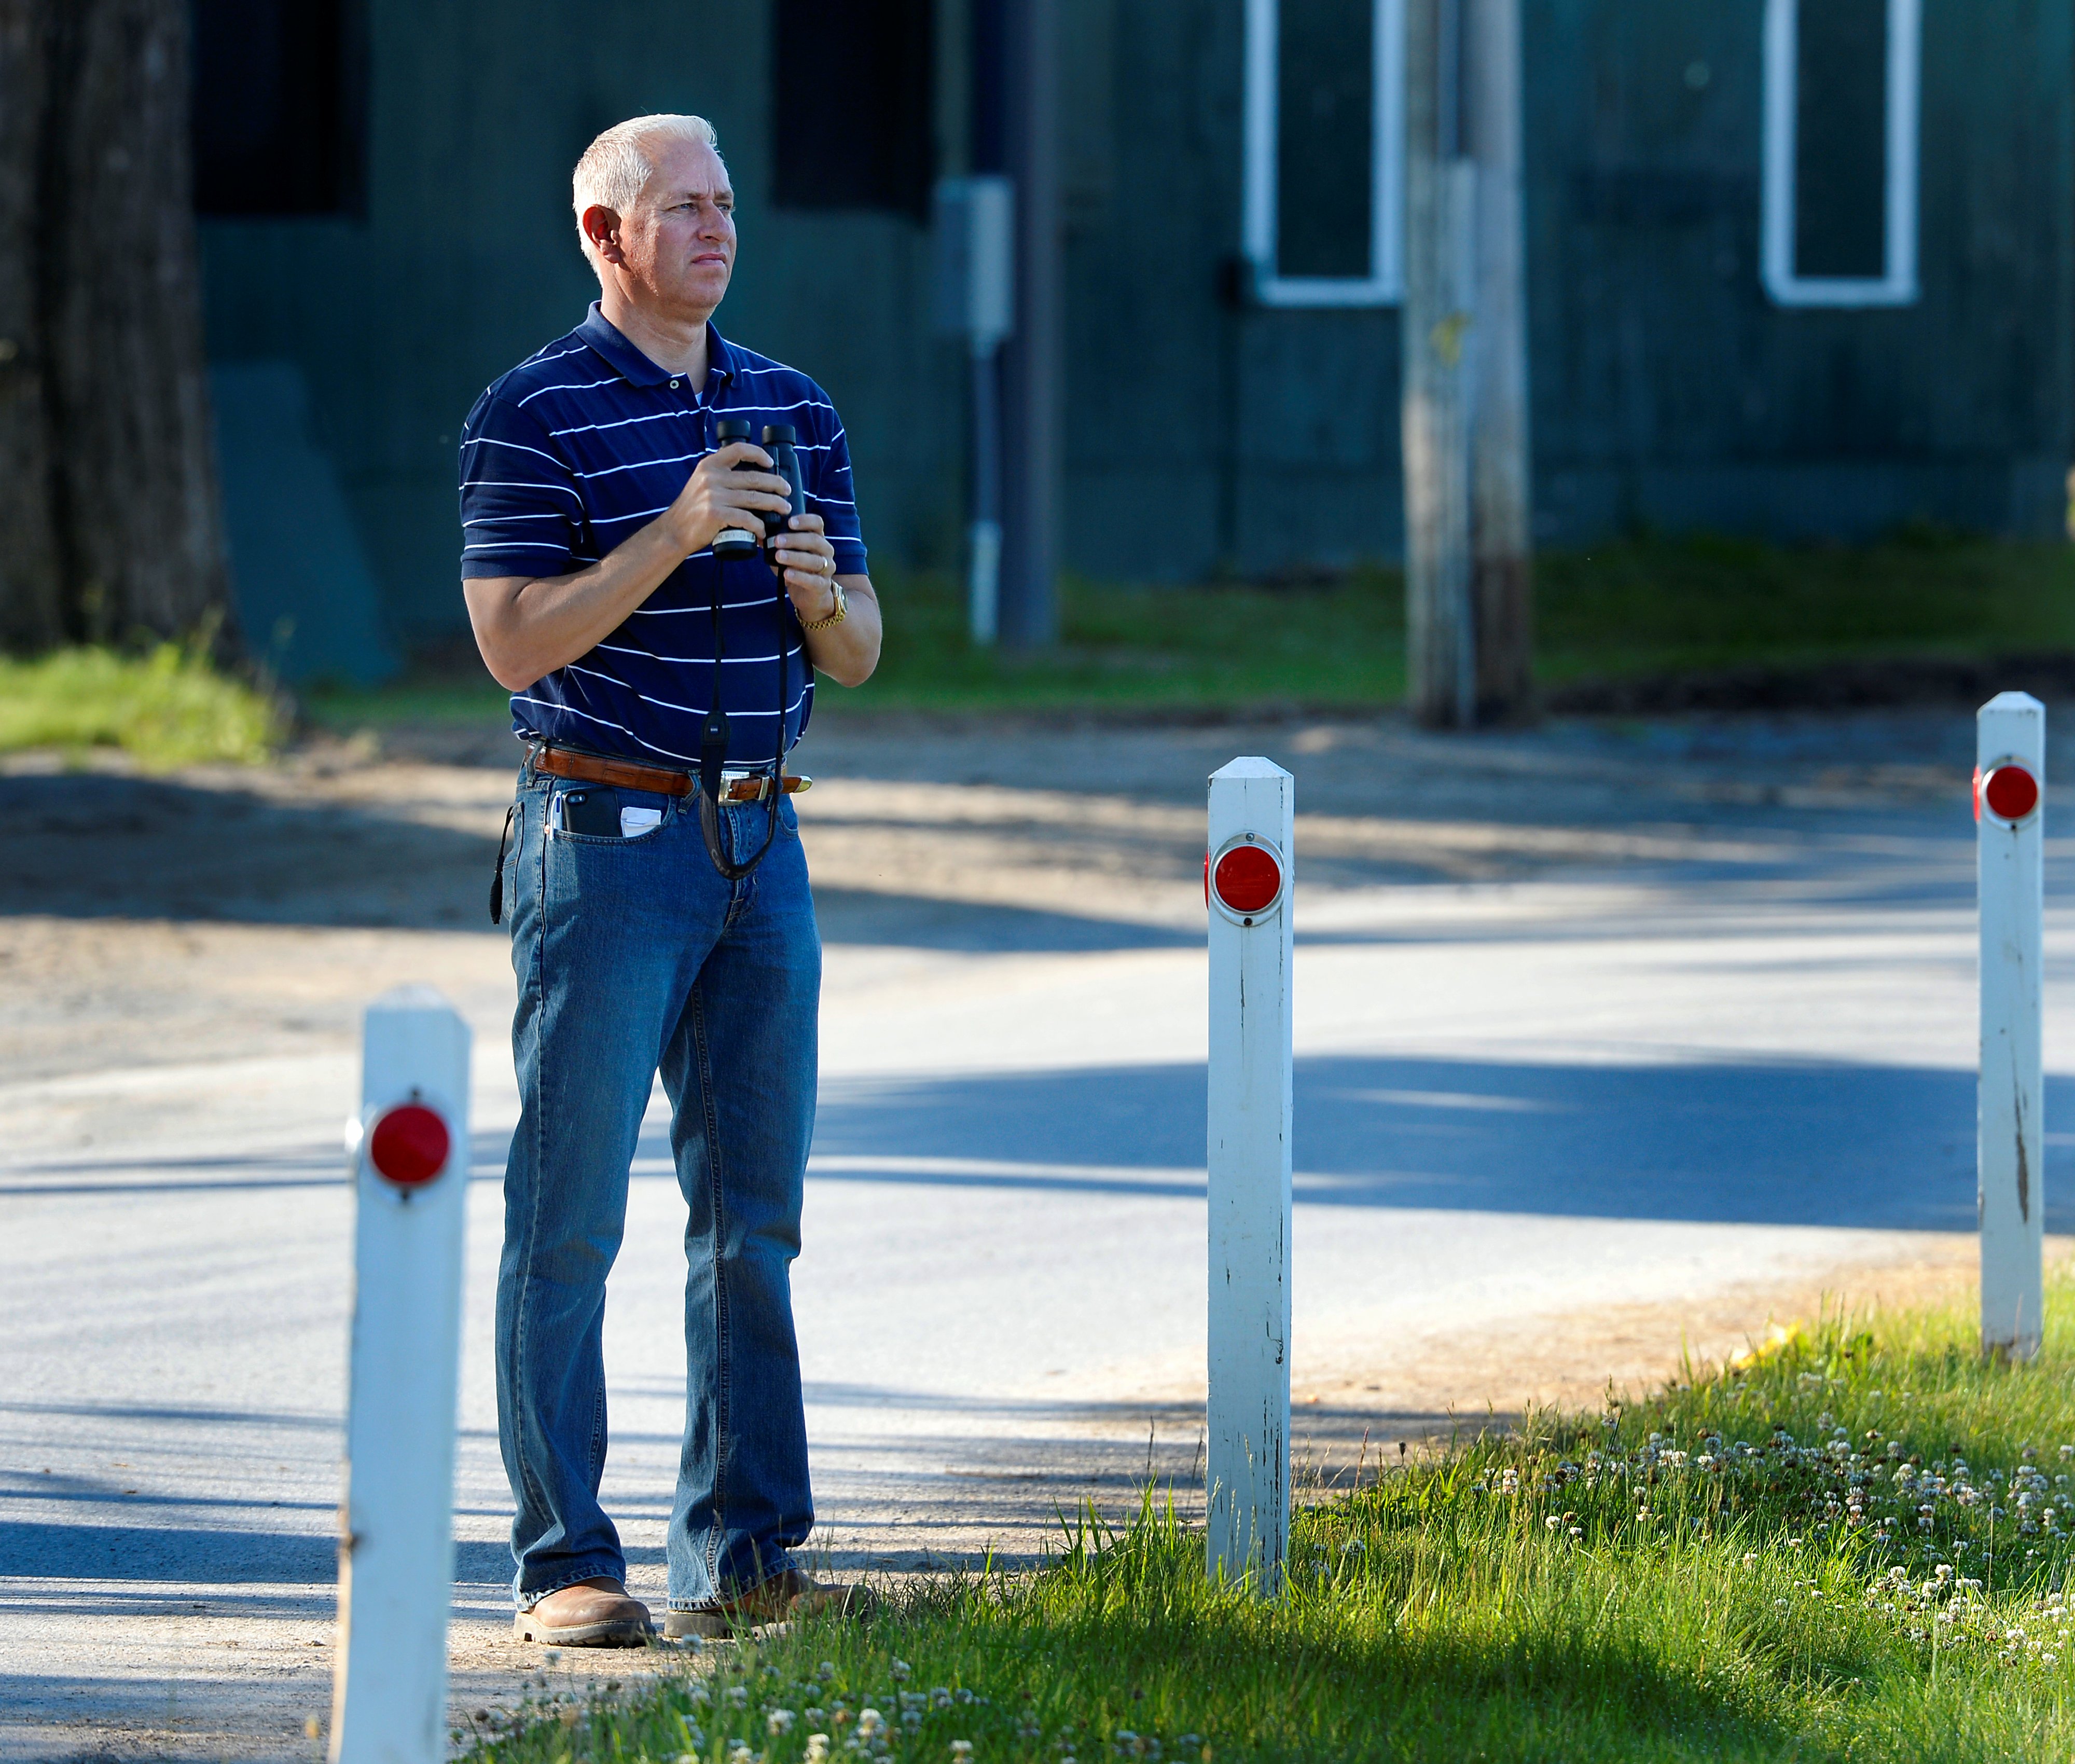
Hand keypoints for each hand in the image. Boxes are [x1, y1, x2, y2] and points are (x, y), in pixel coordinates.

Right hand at [665, 442, 794, 555]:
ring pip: (754, 498)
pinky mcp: (715, 514)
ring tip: (785, 509)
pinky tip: (763, 530)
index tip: (770, 462)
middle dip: (776, 484)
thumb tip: (752, 478)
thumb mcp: (701, 483)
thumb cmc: (692, 510)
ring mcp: (713, 495)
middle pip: (754, 477)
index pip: (738, 449)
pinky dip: (759, 525)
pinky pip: (746, 518)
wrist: (673, 531)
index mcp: (709, 465)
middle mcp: (712, 477)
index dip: (758, 453)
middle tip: (787, 491)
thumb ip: (720, 476)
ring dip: (775, 504)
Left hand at [770, 513, 840, 618]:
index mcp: (817, 538)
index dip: (805, 520)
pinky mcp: (822, 586)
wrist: (809, 596)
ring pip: (814, 560)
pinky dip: (799, 576)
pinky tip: (787, 573)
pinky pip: (813, 580)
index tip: (789, 522)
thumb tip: (757, 531)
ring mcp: (826, 569)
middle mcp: (825, 551)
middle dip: (795, 539)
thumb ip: (776, 542)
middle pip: (815, 540)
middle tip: (777, 541)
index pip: (817, 523)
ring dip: (795, 557)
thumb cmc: (797, 569)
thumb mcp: (786, 553)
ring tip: (778, 556)